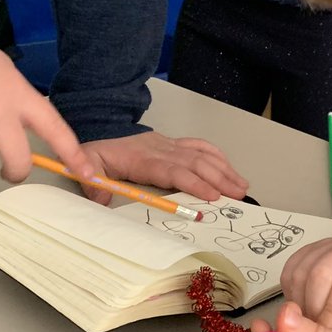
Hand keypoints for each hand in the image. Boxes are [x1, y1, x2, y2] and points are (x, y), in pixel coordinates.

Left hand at [78, 131, 248, 204]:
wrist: (101, 134)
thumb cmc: (99, 155)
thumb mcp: (89, 167)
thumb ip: (93, 183)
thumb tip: (100, 198)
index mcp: (142, 158)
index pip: (173, 171)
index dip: (194, 183)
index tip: (211, 196)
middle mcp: (161, 149)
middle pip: (195, 163)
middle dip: (219, 179)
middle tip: (237, 196)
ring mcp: (170, 145)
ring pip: (202, 154)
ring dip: (224, 170)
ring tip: (241, 186)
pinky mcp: (174, 143)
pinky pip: (199, 145)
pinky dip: (217, 155)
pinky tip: (229, 167)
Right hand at [280, 238, 331, 331]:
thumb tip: (295, 331)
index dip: (331, 315)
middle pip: (320, 274)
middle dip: (313, 311)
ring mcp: (331, 247)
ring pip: (300, 273)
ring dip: (299, 306)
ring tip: (314, 323)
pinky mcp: (309, 252)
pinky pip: (289, 272)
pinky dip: (292, 297)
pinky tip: (306, 308)